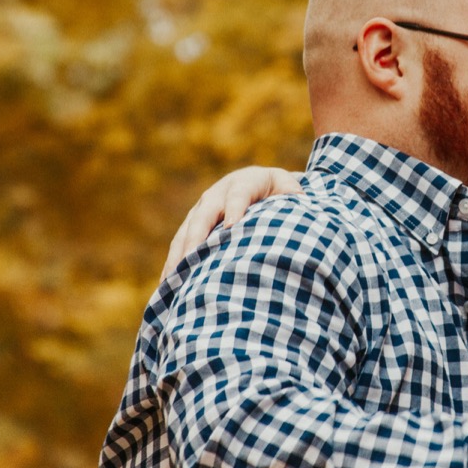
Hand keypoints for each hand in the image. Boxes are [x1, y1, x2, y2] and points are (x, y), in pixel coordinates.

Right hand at [162, 166, 303, 276]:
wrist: (258, 182)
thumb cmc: (277, 191)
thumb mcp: (287, 188)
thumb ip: (293, 194)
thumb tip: (300, 204)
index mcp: (244, 182)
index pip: (239, 194)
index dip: (234, 208)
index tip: (231, 227)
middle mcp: (217, 194)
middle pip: (204, 215)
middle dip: (197, 237)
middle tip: (192, 260)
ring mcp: (201, 209)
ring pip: (186, 232)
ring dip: (179, 255)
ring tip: (173, 279)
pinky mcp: (192, 225)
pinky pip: (179, 244)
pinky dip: (173, 264)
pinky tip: (167, 286)